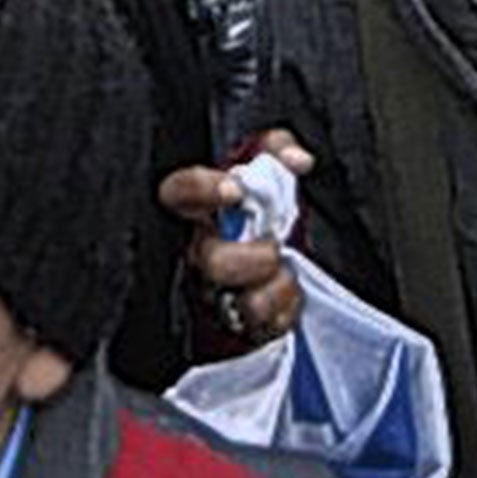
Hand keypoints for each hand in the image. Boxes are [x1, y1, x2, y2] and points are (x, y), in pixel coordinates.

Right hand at [157, 129, 315, 347]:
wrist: (269, 264)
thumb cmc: (258, 212)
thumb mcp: (266, 168)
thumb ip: (276, 150)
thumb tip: (296, 159)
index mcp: (199, 211)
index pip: (180, 192)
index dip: (202, 189)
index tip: (235, 189)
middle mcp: (199, 254)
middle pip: (212, 261)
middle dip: (252, 257)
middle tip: (274, 245)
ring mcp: (215, 293)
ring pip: (237, 303)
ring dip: (272, 289)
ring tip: (284, 273)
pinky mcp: (237, 326)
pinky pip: (262, 327)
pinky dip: (285, 308)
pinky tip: (288, 292)